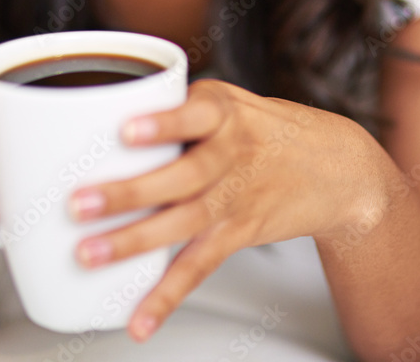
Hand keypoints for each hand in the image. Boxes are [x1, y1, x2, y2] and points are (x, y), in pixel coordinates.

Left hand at [67, 79, 386, 341]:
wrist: (338, 167)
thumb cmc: (267, 128)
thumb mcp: (229, 100)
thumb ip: (177, 109)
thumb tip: (101, 120)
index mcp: (223, 111)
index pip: (195, 114)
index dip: (163, 123)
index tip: (127, 129)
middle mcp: (231, 153)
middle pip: (181, 175)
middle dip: (129, 192)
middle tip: (81, 203)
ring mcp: (236, 197)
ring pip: (184, 222)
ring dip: (134, 241)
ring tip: (90, 254)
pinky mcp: (239, 232)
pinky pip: (200, 266)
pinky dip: (168, 295)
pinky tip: (140, 318)